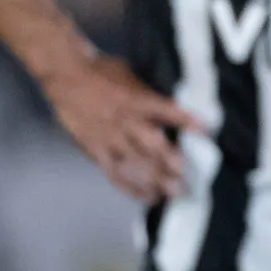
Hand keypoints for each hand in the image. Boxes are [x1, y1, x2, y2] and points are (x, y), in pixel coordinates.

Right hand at [44, 52, 200, 201]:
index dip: (186, 122)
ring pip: (136, 165)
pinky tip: (148, 197)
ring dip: (156, 181)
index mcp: (137, 100)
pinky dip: (132, 188)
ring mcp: (109, 138)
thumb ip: (148, 96)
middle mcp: (126, 121)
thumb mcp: (129, 76)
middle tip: (188, 180)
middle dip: (171, 164)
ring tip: (173, 194)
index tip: (204, 132)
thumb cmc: (100, 72)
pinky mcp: (95, 150)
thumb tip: (172, 113)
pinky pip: (115, 174)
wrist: (65, 77)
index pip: (167, 111)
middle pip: (152, 146)